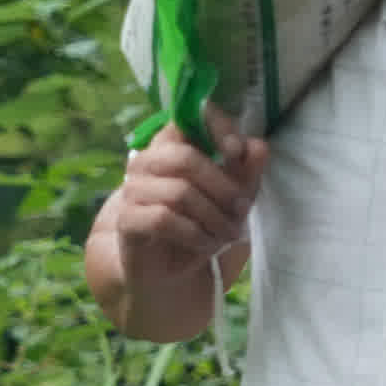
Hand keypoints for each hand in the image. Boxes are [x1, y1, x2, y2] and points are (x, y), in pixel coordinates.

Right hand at [97, 125, 265, 291]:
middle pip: (185, 158)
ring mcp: (133, 189)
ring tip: (229, 233)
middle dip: (222, 186)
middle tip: (242, 209)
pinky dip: (195, 234)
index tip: (236, 151)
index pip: (188, 116)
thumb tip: (258, 146)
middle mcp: (147, 161)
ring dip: (214, 216)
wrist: (169, 269)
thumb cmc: (200, 224)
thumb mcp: (233, 198)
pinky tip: (206, 244)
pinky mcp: (127, 219)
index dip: (216, 127)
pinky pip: (164, 219)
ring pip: (179, 192)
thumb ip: (246, 172)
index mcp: (172, 145)